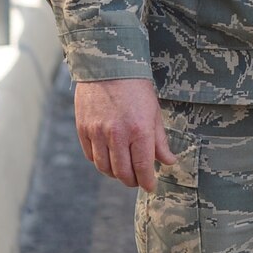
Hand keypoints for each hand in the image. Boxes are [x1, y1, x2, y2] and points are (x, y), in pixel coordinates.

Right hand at [74, 77, 174, 192]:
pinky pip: (91, 156)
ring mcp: (97, 132)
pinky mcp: (83, 129)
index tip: (150, 187)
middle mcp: (117, 134)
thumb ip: (160, 140)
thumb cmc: (137, 88)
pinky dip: (100, 162)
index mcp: (139, 130)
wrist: (109, 66)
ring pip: (104, 168)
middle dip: (132, 181)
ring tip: (123, 171)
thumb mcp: (154, 112)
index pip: (143, 167)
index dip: (147, 181)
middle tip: (137, 180)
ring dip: (115, 174)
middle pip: (122, 172)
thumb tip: (168, 161)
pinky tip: (109, 158)